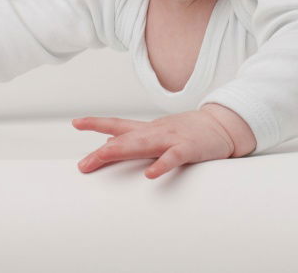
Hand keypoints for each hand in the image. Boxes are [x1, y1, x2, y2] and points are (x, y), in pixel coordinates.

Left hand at [72, 110, 235, 178]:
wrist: (222, 125)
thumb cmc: (189, 131)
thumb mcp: (157, 132)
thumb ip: (133, 138)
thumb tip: (107, 142)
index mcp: (148, 129)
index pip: (118, 124)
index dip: (96, 123)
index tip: (75, 123)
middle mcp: (156, 131)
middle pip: (125, 140)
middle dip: (102, 152)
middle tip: (83, 165)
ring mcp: (172, 138)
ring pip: (143, 144)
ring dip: (121, 151)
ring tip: (102, 158)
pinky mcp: (188, 148)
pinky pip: (173, 157)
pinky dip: (161, 166)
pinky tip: (149, 175)